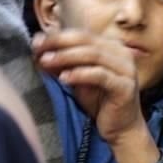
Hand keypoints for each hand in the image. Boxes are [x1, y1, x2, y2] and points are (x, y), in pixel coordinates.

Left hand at [33, 30, 145, 144]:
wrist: (121, 128)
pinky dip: (80, 74)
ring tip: (46, 61)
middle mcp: (122, 53)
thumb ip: (63, 63)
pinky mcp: (126, 86)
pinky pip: (100, 75)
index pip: (81, 34)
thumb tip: (39, 50)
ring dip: (66, 56)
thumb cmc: (99, 102)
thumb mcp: (77, 79)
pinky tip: (64, 78)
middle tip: (38, 50)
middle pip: (86, 40)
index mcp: (111, 47)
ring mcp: (126, 69)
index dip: (57, 36)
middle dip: (59, 43)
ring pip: (93, 55)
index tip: (36, 42)